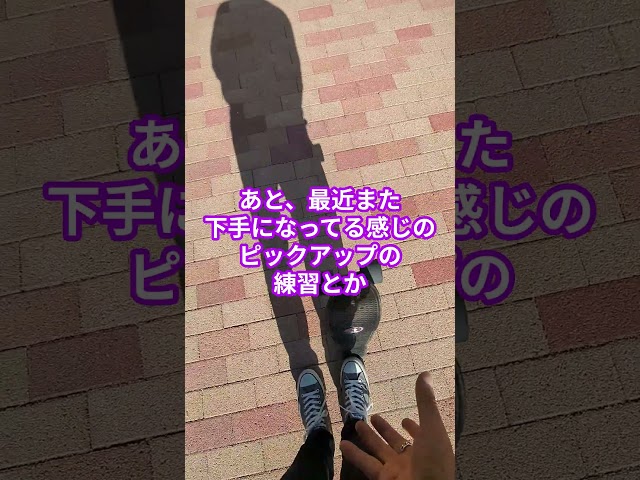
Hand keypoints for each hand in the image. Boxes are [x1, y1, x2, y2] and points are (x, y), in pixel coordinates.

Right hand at [340, 372, 454, 479]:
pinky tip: (344, 445)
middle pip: (396, 442)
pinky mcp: (383, 478)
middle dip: (385, 429)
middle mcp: (414, 459)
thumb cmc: (434, 462)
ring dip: (368, 438)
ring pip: (379, 451)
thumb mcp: (432, 428)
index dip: (414, 427)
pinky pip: (367, 464)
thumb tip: (425, 373)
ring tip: (356, 424)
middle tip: (372, 417)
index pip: (421, 434)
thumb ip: (426, 402)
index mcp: (430, 447)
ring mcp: (398, 470)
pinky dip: (355, 455)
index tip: (404, 419)